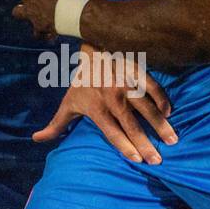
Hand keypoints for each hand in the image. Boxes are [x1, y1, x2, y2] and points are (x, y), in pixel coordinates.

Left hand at [34, 45, 177, 163]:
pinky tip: (169, 112)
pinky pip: (152, 87)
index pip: (112, 131)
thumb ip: (56, 124)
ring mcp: (125, 84)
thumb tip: (36, 139)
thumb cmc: (82, 82)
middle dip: (145, 143)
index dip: (124, 146)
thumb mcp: (68, 102)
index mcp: (95, 107)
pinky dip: (161, 100)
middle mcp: (111, 97)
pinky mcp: (136, 72)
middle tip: (158, 160)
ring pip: (145, 108)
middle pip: (130, 125)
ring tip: (173, 139)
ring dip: (160, 124)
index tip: (138, 160)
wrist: (91, 48)